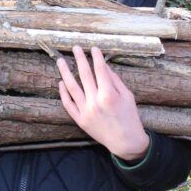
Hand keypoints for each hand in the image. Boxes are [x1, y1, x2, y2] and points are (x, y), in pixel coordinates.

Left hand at [57, 46, 148, 161]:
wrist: (125, 142)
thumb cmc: (130, 117)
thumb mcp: (128, 96)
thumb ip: (115, 80)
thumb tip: (103, 66)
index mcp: (109, 94)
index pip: (100, 70)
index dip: (96, 57)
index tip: (93, 48)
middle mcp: (95, 101)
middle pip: (84, 75)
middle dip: (80, 59)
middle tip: (75, 48)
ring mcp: (86, 111)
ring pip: (72, 87)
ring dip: (65, 72)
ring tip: (61, 61)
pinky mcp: (80, 120)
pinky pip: (68, 104)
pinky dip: (63, 93)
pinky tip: (61, 82)